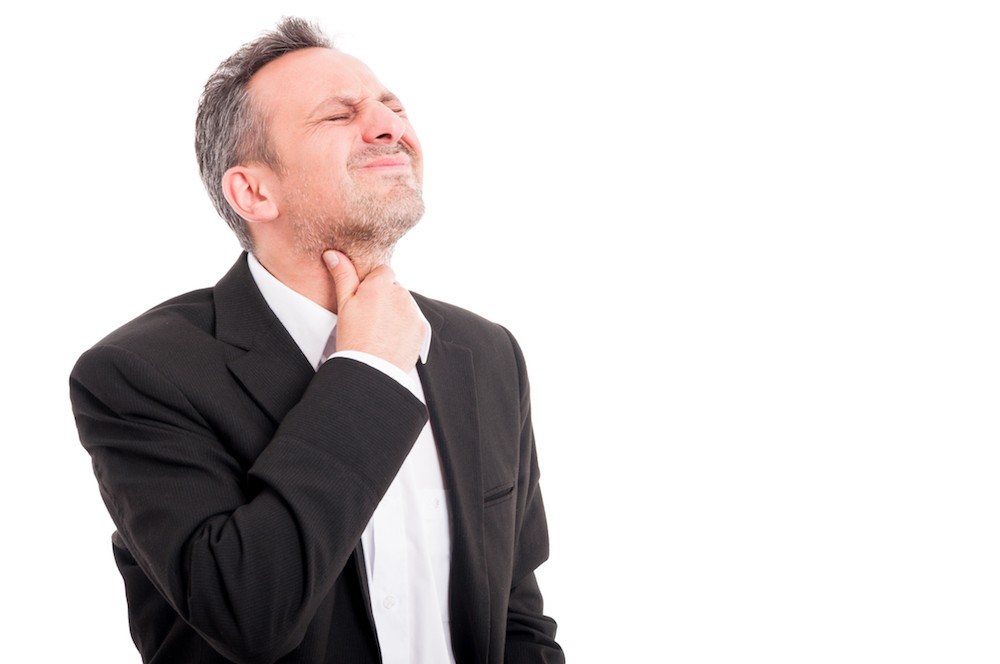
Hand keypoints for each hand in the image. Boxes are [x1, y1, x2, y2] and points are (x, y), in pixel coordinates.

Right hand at [323, 250, 423, 371]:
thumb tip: (334, 254)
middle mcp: (400, 294)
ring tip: (379, 330)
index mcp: (380, 285)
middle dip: (385, 298)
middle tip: (370, 318)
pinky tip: (390, 338)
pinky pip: (413, 320)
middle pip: (394, 288)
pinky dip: (405, 326)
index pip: (383, 272)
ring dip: (395, 312)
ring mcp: (413, 311)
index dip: (373, 285)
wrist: (372, 370)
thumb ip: (342, 275)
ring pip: (404, 304)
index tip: (365, 300)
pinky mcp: (421, 328)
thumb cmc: (354, 338)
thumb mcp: (344, 304)